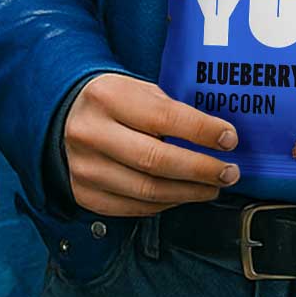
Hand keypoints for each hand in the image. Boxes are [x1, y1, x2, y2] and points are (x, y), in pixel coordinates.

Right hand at [63, 73, 241, 216]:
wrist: (65, 117)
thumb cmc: (114, 100)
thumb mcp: (138, 90)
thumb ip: (171, 110)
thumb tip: (217, 136)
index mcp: (108, 97)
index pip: (163, 118)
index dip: (201, 131)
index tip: (230, 139)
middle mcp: (91, 133)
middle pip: (156, 160)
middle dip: (200, 169)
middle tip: (228, 172)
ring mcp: (85, 167)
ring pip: (146, 190)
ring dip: (188, 192)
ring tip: (212, 187)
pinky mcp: (84, 193)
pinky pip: (132, 207)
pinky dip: (164, 204)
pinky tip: (183, 194)